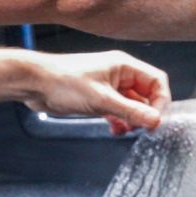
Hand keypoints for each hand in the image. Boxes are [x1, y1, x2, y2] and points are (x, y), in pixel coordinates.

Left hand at [25, 50, 171, 135]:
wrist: (34, 83)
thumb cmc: (62, 82)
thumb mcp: (102, 100)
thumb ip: (131, 111)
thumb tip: (155, 120)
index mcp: (124, 66)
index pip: (157, 82)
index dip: (161, 102)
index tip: (156, 121)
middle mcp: (119, 74)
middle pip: (146, 94)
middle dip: (146, 113)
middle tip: (142, 129)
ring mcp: (109, 86)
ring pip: (132, 104)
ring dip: (132, 119)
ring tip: (126, 130)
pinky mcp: (98, 97)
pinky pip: (118, 110)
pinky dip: (120, 121)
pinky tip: (114, 129)